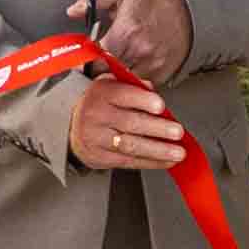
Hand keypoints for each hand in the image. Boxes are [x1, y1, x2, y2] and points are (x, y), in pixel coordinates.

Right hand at [68, 74, 191, 173]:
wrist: (71, 126)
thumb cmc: (99, 103)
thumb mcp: (111, 86)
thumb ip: (133, 85)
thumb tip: (152, 89)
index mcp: (102, 93)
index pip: (123, 95)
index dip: (143, 100)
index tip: (161, 106)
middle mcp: (98, 115)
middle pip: (130, 123)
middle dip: (157, 129)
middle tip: (177, 132)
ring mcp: (98, 138)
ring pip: (131, 146)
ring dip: (158, 151)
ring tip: (177, 152)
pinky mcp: (101, 157)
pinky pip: (129, 162)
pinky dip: (151, 162)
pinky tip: (167, 162)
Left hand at [83, 0, 189, 86]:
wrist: (186, 16)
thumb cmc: (152, 5)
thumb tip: (73, 11)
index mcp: (126, 31)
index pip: (97, 57)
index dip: (85, 61)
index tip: (81, 61)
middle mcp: (139, 51)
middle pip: (106, 74)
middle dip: (96, 72)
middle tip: (92, 67)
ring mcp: (151, 66)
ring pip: (121, 83)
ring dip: (113, 79)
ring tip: (108, 71)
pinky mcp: (160, 76)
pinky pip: (138, 87)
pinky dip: (130, 84)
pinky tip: (126, 74)